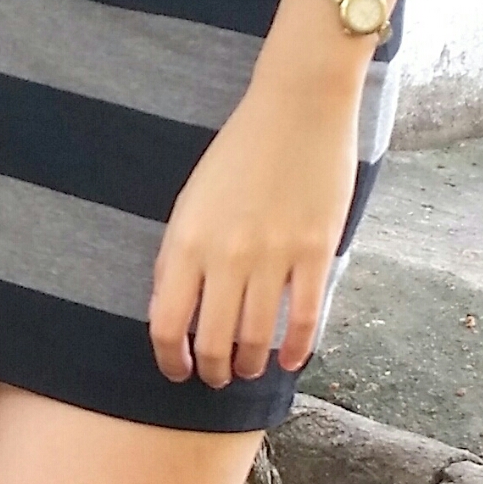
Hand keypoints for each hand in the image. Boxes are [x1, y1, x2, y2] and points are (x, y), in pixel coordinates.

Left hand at [148, 74, 360, 387]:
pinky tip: (290, 359)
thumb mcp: (192, 200)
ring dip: (252, 364)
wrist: (296, 106)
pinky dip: (296, 349)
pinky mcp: (315, 252)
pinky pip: (305, 319)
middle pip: (215, 341)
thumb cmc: (240, 150)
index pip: (167, 324)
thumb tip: (176, 310)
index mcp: (186, 241)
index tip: (179, 371)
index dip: (171, 359)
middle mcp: (226, 256)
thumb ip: (181, 254)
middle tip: (219, 378)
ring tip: (250, 369)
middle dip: (215, 371)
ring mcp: (273, 256)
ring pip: (258, 338)